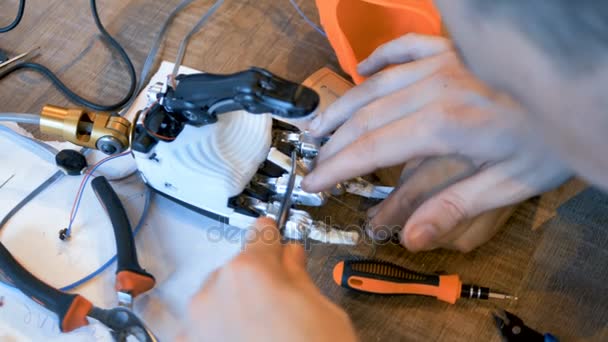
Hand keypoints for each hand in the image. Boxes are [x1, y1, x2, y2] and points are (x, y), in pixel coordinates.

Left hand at [179, 218, 357, 341]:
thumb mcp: (323, 312)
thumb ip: (299, 276)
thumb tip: (291, 257)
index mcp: (249, 272)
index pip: (260, 234)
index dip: (274, 237)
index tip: (276, 240)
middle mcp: (213, 292)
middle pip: (237, 268)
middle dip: (258, 280)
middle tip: (283, 304)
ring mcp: (196, 326)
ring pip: (218, 297)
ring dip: (236, 305)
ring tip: (265, 333)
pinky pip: (203, 328)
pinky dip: (220, 331)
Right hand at [302, 34, 571, 251]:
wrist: (584, 88)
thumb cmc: (553, 136)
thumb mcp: (510, 182)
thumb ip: (455, 208)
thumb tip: (410, 238)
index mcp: (445, 124)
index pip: (372, 148)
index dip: (336, 167)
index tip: (313, 181)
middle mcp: (434, 88)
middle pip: (365, 116)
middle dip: (333, 142)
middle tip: (311, 161)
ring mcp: (443, 63)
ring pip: (374, 84)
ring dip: (341, 105)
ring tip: (316, 125)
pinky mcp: (454, 51)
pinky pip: (405, 48)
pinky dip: (379, 59)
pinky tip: (361, 71)